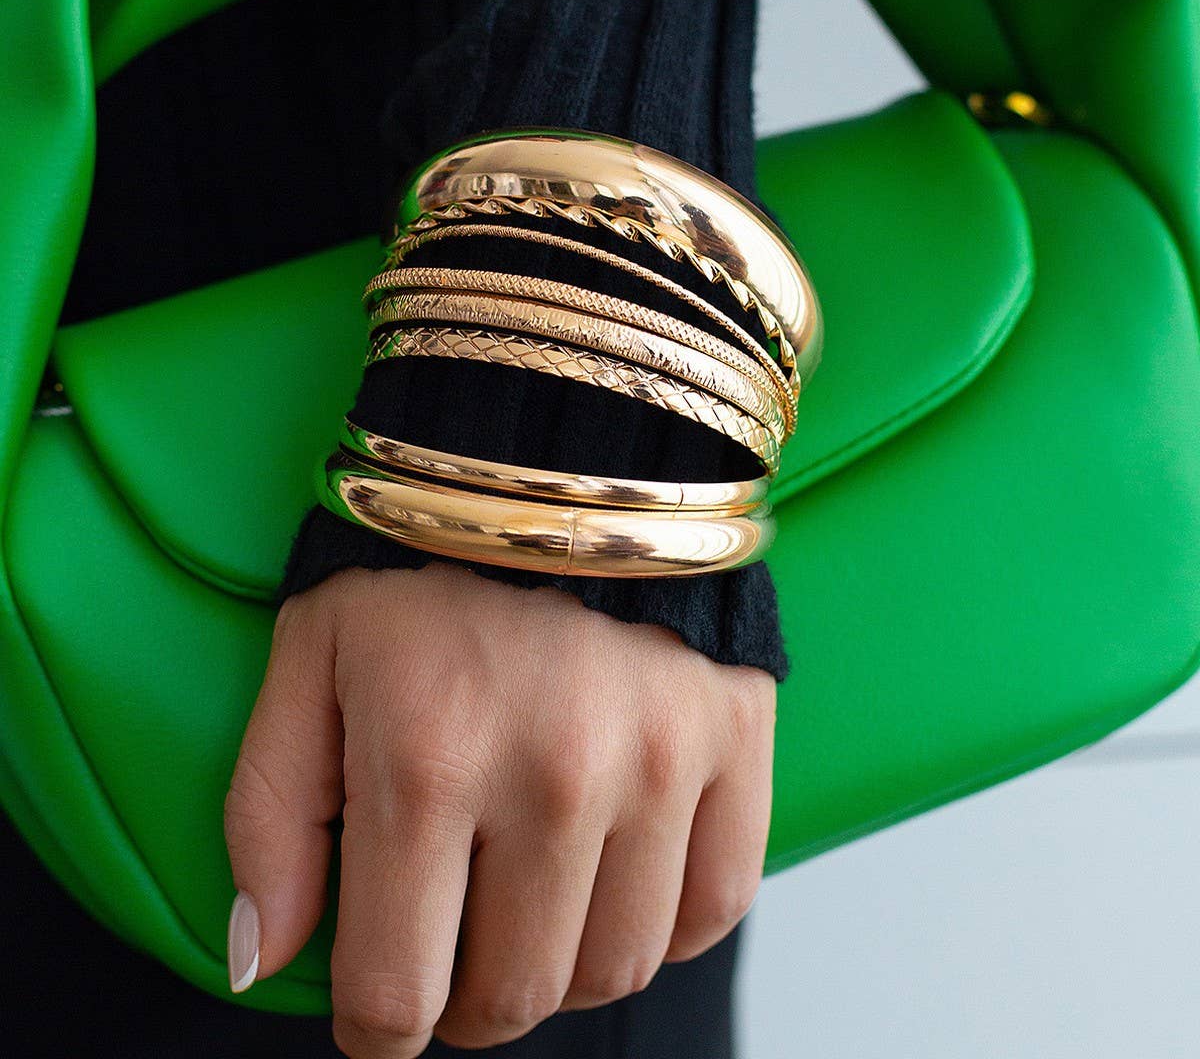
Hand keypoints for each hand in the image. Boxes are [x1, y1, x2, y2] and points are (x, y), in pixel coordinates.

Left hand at [223, 561, 774, 1056]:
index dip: (376, 1023)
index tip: (381, 998)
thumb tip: (268, 960)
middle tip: (454, 949)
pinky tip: (616, 871)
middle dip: (466, 1003)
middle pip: (516, 998)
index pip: (398, 993)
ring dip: (562, 965)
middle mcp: (557, 774)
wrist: (560, 445)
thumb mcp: (308, 658)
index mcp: (429, 759)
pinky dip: (662, 919)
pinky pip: (716, 904)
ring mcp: (663, 759)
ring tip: (530, 902)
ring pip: (618, 966)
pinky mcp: (736, 737)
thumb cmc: (423, 553)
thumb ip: (270, 814)